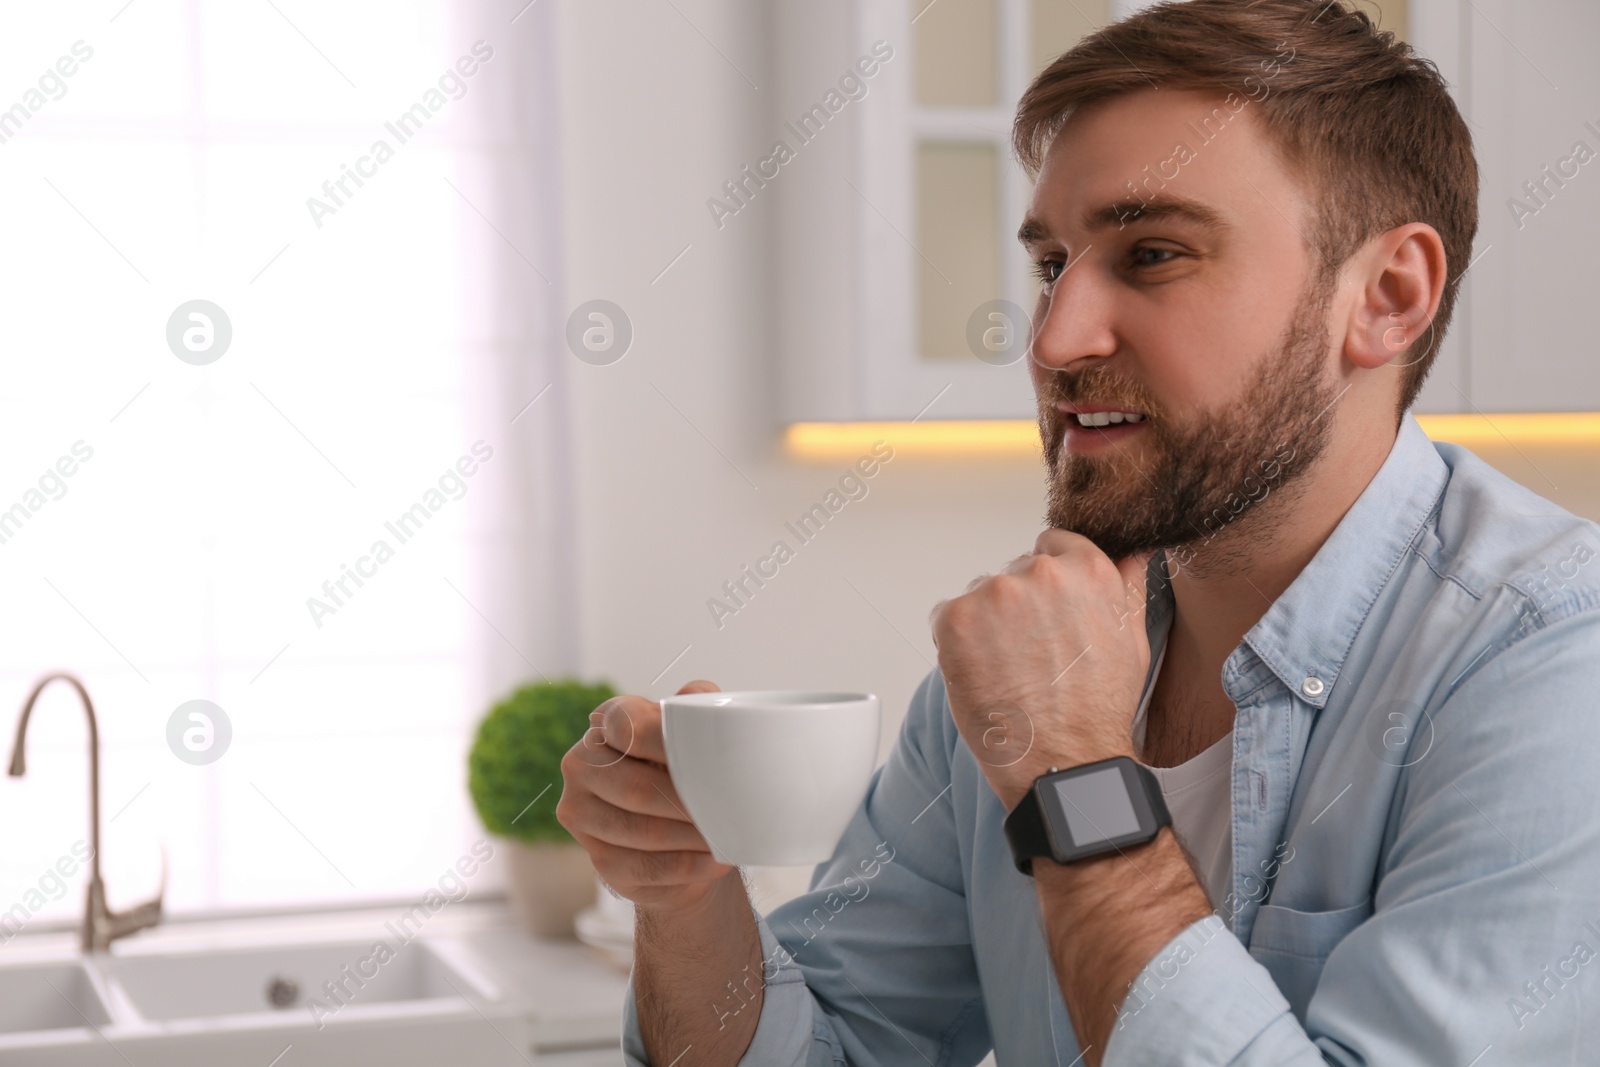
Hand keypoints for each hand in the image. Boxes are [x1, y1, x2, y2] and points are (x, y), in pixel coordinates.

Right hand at [556, 679, 738, 913]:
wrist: (679, 829)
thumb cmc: (686, 769)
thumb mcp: (695, 732)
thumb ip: (696, 708)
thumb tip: (698, 696)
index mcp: (605, 723)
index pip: (626, 725)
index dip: (667, 742)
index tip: (707, 761)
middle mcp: (581, 764)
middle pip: (637, 788)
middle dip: (688, 804)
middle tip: (729, 812)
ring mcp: (581, 813)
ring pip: (641, 832)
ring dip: (690, 838)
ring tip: (727, 837)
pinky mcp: (596, 859)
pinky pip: (644, 867)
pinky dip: (686, 867)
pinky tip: (715, 861)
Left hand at [930, 530, 1154, 809]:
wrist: (1063, 763)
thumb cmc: (1098, 711)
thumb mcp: (1132, 640)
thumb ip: (1127, 585)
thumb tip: (1132, 553)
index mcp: (1089, 569)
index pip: (1053, 545)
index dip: (1049, 583)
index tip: (1047, 611)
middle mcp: (1041, 572)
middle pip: (1016, 571)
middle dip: (1019, 606)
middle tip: (1032, 654)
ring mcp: (995, 593)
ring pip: (981, 594)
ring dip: (988, 623)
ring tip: (1010, 669)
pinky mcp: (956, 618)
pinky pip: (947, 617)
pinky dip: (958, 643)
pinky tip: (984, 674)